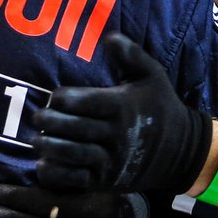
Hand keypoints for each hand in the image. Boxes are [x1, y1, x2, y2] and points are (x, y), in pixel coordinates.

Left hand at [34, 33, 212, 193]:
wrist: (181, 152)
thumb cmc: (160, 107)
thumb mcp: (152, 75)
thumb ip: (130, 54)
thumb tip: (108, 35)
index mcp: (122, 106)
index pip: (84, 101)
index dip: (62, 98)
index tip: (54, 97)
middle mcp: (116, 134)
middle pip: (73, 127)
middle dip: (49, 122)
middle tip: (37, 117)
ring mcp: (111, 160)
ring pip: (73, 154)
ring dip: (49, 147)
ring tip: (36, 140)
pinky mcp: (107, 181)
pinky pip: (77, 180)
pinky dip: (57, 174)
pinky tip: (44, 165)